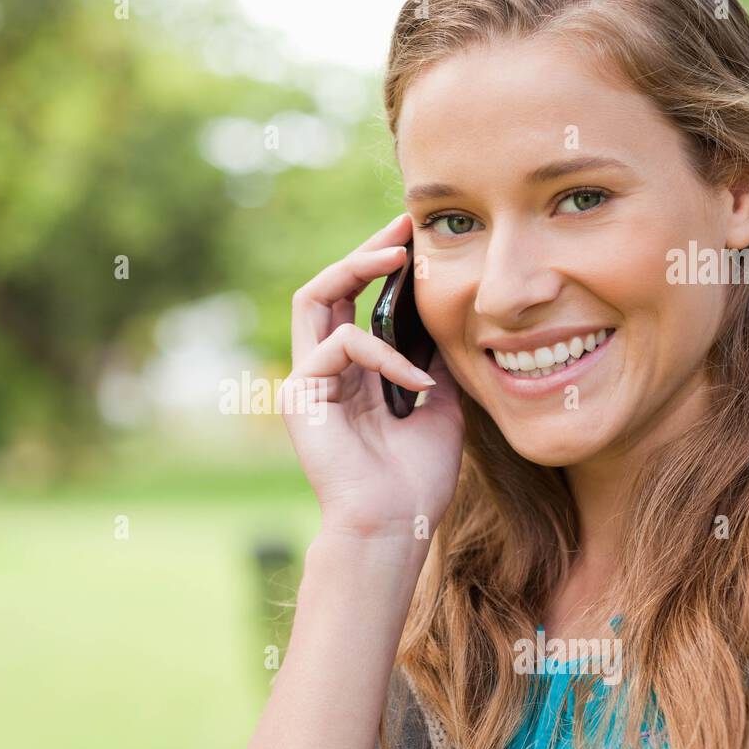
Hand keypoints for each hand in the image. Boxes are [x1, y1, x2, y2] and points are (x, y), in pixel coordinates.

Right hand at [281, 213, 464, 541]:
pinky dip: (384, 354)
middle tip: (405, 223)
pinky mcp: (300, 394)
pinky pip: (340, 345)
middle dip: (364, 248)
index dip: (379, 264)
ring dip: (358, 268)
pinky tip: (417, 382)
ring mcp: (304, 380)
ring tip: (401, 255)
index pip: (352, 301)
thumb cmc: (417, 477)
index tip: (418, 236)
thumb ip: (432, 358)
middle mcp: (320, 370)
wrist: (394, 525)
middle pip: (325, 287)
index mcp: (350, 373)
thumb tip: (448, 311)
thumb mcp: (439, 403)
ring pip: (314, 296)